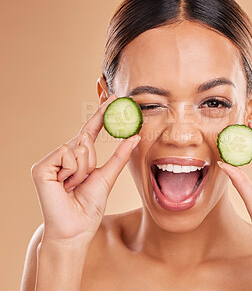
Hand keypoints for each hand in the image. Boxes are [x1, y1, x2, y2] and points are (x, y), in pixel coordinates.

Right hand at [31, 94, 140, 243]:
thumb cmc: (89, 206)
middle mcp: (63, 156)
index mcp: (78, 157)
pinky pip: (67, 154)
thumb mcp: (108, 177)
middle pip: (85, 139)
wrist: (76, 228)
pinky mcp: (41, 167)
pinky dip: (73, 171)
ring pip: (79, 147)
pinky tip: (64, 185)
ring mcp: (51, 161)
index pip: (91, 130)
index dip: (102, 114)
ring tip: (74, 186)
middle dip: (91, 162)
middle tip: (83, 182)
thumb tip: (136, 136)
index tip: (115, 98)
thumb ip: (120, 155)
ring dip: (83, 169)